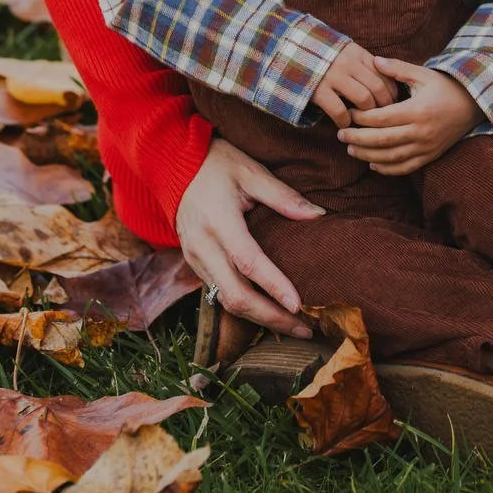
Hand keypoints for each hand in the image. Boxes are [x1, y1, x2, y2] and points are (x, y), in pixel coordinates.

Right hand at [175, 136, 322, 333]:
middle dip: (271, 317)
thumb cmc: (217, 165)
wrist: (174, 166)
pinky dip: (244, 308)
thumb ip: (283, 196)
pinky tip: (268, 312)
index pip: (248, 261)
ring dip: (259, 318)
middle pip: (236, 295)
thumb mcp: (251, 171)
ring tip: (293, 327)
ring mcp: (195, 259)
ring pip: (226, 301)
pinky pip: (218, 294)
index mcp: (218, 221)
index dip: (274, 286)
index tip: (298, 305)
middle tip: (306, 328)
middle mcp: (203, 246)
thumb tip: (318, 215)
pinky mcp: (194, 265)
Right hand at [312, 41, 399, 128]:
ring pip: (363, 99)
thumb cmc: (324, 57)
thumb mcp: (346, 52)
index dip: (392, 93)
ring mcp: (333, 75)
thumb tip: (388, 83)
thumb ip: (364, 63)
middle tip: (383, 118)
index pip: (384, 75)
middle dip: (384, 106)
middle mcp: (348, 63)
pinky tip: (345, 123)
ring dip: (367, 115)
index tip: (392, 105)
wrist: (291, 50)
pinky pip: (340, 110)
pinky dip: (345, 121)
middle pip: (377, 88)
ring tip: (364, 121)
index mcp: (357, 53)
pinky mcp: (318, 90)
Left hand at [339, 57, 480, 174]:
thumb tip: (373, 60)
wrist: (472, 105)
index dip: (362, 118)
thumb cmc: (445, 86)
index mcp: (418, 110)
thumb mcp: (422, 74)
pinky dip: (388, 169)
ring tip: (351, 149)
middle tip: (340, 134)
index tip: (347, 113)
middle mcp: (421, 132)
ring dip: (368, 156)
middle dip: (358, 138)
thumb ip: (397, 68)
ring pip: (391, 157)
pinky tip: (372, 164)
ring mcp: (426, 147)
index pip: (382, 118)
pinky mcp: (430, 156)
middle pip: (383, 140)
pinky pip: (406, 168)